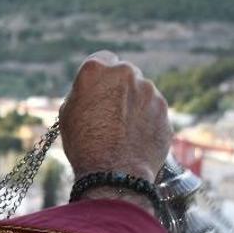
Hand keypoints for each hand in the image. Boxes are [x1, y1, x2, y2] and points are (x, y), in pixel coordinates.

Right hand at [59, 51, 170, 183]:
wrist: (115, 174)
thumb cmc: (84, 145)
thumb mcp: (68, 114)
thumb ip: (83, 93)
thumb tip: (92, 91)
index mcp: (98, 69)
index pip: (102, 58)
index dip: (100, 75)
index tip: (99, 88)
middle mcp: (127, 74)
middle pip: (125, 74)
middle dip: (119, 88)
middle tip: (110, 113)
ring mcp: (150, 92)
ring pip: (142, 92)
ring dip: (134, 105)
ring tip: (122, 132)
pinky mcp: (165, 111)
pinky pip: (153, 112)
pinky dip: (146, 121)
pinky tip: (135, 139)